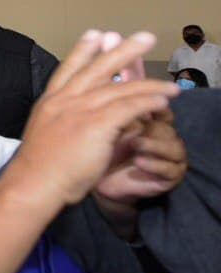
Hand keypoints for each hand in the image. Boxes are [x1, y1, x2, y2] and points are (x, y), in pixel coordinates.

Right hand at [6, 31, 178, 208]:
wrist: (32, 184)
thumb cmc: (37, 169)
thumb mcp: (46, 135)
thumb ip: (64, 123)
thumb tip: (82, 123)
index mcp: (49, 103)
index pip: (67, 70)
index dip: (82, 50)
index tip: (96, 34)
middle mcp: (64, 101)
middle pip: (97, 69)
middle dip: (123, 51)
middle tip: (144, 37)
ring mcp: (79, 111)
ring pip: (119, 89)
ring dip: (149, 84)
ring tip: (169, 84)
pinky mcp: (95, 125)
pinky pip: (129, 108)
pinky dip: (148, 102)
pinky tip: (163, 101)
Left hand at [91, 109, 186, 238]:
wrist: (99, 184)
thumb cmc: (102, 152)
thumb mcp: (108, 129)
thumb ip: (120, 110)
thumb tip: (123, 88)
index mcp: (153, 123)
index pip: (162, 111)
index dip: (154, 107)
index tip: (140, 108)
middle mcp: (165, 138)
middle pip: (167, 128)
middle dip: (152, 127)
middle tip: (136, 127)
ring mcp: (171, 158)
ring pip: (173, 147)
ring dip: (154, 145)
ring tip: (136, 144)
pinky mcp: (170, 177)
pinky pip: (170, 169)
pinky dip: (155, 164)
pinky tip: (139, 162)